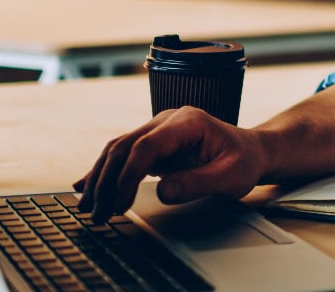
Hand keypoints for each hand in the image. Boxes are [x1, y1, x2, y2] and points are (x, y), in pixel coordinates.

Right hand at [74, 106, 265, 222]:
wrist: (250, 151)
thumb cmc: (244, 161)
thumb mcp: (231, 176)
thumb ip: (198, 183)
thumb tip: (163, 190)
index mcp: (188, 122)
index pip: (147, 145)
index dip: (129, 175)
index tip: (121, 203)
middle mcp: (168, 120)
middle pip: (125, 146)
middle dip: (107, 182)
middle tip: (99, 214)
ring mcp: (158, 130)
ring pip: (117, 150)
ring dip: (100, 179)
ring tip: (88, 208)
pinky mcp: (152, 143)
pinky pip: (122, 155)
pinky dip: (103, 172)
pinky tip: (84, 186)